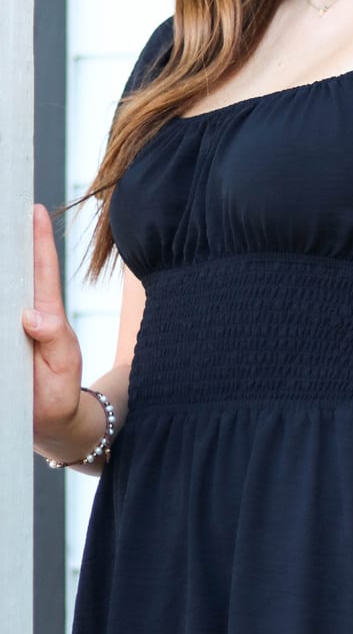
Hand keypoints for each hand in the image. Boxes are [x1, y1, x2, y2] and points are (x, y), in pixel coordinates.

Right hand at [23, 204, 82, 443]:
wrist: (51, 423)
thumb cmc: (61, 389)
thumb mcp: (65, 363)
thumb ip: (54, 338)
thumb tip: (30, 315)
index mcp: (44, 314)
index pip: (41, 270)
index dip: (38, 240)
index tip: (34, 210)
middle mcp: (23, 315)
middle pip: (14, 273)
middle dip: (10, 243)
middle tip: (8, 212)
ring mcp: (8, 327)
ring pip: (2, 290)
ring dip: (2, 271)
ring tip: (3, 237)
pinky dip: (0, 298)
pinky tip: (1, 290)